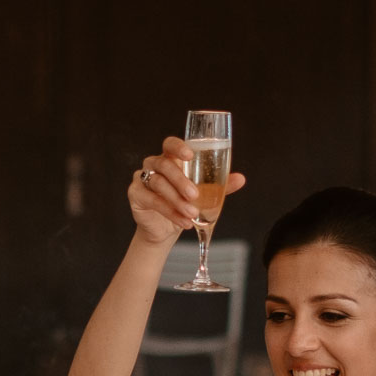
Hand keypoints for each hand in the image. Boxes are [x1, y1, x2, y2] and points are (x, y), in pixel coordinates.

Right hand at [128, 136, 245, 245]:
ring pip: (157, 183)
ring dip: (176, 200)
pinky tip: (183, 221)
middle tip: (194, 195)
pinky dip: (169, 212)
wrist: (166, 230)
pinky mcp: (135, 195)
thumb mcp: (204, 195)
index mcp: (171, 159)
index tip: (189, 155)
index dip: (178, 147)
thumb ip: (220, 186)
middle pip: (164, 165)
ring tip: (192, 213)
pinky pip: (151, 200)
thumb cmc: (184, 205)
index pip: (170, 144)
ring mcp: (142, 179)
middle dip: (180, 180)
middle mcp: (154, 165)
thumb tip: (240, 179)